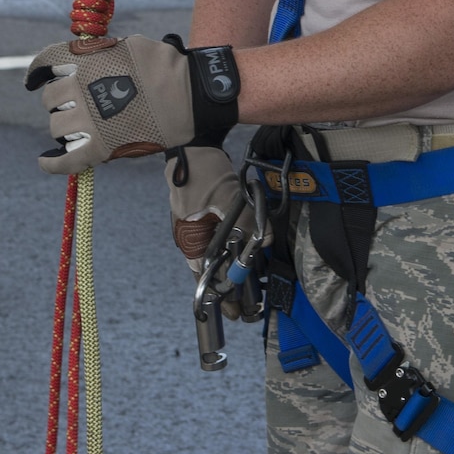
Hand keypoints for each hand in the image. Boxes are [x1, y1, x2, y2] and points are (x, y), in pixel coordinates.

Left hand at [24, 34, 239, 173]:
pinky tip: (46, 160)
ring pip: (56, 127)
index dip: (37, 70)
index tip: (35, 79)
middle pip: (51, 98)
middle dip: (60, 100)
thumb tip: (87, 60)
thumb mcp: (130, 46)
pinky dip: (52, 163)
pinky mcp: (100, 149)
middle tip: (77, 105)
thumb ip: (102, 53)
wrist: (191, 96)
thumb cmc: (167, 66)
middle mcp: (80, 88)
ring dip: (65, 126)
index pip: (46, 61)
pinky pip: (64, 161)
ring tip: (81, 127)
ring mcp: (88, 120)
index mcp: (87, 60)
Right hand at [166, 145, 267, 319]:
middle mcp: (192, 238)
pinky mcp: (208, 216)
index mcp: (189, 239)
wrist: (192, 140)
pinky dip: (235, 248)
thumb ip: (247, 220)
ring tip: (254, 284)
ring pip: (219, 255)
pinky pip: (222, 239)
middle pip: (213, 270)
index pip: (205, 278)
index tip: (236, 313)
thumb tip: (264, 241)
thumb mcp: (226, 196)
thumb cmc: (201, 169)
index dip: (221, 296)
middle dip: (231, 286)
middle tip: (249, 306)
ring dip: (235, 267)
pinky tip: (250, 253)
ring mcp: (199, 227)